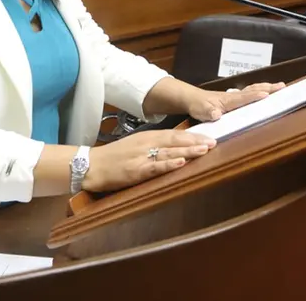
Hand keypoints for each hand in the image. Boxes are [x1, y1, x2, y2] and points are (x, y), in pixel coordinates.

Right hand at [82, 130, 215, 192]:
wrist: (92, 166)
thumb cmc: (115, 157)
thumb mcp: (136, 146)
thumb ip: (155, 146)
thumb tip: (177, 148)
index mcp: (148, 137)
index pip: (175, 134)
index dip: (193, 135)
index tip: (210, 137)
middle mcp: (146, 144)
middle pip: (175, 140)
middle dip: (196, 141)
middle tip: (214, 142)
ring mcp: (141, 157)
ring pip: (169, 152)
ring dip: (188, 150)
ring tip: (204, 149)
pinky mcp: (135, 171)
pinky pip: (155, 167)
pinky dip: (169, 164)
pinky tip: (181, 162)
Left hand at [187, 82, 283, 121]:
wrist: (192, 98)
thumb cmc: (197, 105)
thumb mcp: (200, 111)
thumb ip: (208, 112)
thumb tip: (217, 115)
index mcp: (227, 100)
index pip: (243, 98)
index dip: (255, 96)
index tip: (267, 95)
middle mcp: (234, 96)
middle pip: (253, 90)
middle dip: (268, 88)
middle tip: (282, 87)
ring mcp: (235, 96)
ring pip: (253, 89)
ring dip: (266, 87)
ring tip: (279, 87)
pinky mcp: (235, 98)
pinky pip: (250, 92)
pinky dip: (260, 90)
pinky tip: (266, 91)